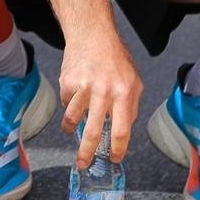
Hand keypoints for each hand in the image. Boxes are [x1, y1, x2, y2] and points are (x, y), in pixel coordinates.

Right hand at [58, 35, 142, 165]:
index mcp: (124, 93)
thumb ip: (131, 105)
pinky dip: (69, 104)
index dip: (118, 148)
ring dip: (70, 128)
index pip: (122, 129)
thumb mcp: (134, 81)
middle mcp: (103, 92)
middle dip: (87, 152)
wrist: (92, 35)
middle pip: (93, 131)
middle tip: (82, 164)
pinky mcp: (67, 82)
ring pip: (73, 118)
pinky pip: (66, 103)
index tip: (113, 158)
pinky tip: (74, 96)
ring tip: (70, 130)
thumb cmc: (115, 58)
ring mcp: (83, 87)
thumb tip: (123, 129)